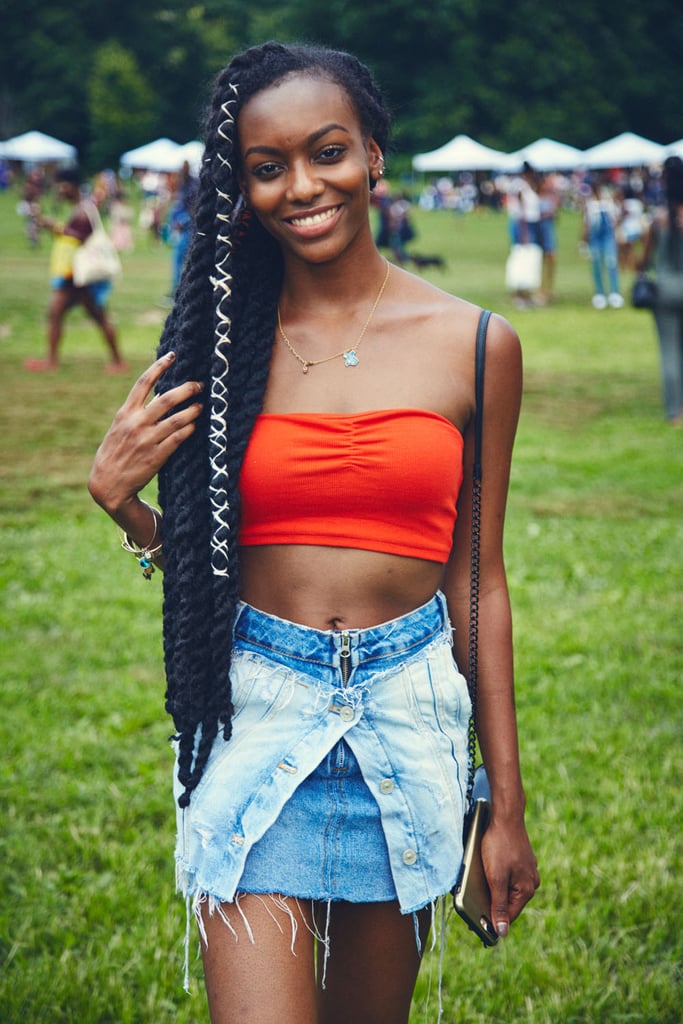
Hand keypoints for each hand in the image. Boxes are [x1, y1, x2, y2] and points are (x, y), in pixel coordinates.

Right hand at [88, 351, 203, 518]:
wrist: (108, 484)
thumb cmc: (115, 453)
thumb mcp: (118, 428)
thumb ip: (135, 413)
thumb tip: (159, 396)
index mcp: (125, 413)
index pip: (143, 382)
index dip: (159, 366)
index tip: (172, 355)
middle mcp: (136, 423)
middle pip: (167, 398)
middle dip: (186, 389)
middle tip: (198, 385)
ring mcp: (147, 439)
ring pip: (177, 419)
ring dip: (192, 410)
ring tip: (201, 406)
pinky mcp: (157, 456)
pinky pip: (178, 438)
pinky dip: (189, 429)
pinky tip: (195, 425)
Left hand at [482, 819, 539, 937]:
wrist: (506, 815)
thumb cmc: (499, 845)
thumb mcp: (495, 878)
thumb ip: (498, 905)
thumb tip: (502, 932)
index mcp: (527, 890)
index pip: (509, 916)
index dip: (493, 920)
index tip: (476, 922)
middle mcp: (531, 883)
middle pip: (508, 902)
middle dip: (492, 902)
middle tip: (474, 897)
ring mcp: (528, 870)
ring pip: (508, 888)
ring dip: (494, 888)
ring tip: (480, 880)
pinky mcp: (522, 860)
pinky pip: (509, 875)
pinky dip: (498, 876)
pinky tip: (488, 868)